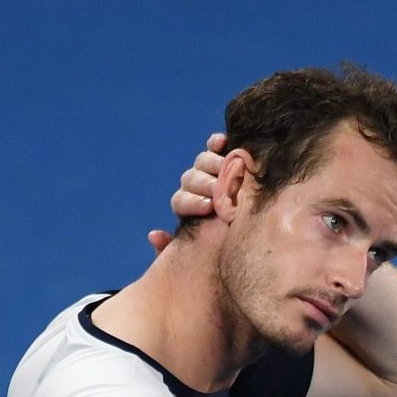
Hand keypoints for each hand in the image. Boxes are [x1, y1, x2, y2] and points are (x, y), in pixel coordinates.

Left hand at [147, 132, 227, 253]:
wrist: (243, 234)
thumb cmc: (219, 247)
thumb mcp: (196, 254)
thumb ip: (171, 249)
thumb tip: (154, 234)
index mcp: (185, 206)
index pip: (180, 201)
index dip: (192, 202)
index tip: (208, 208)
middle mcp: (194, 185)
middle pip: (192, 178)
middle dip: (206, 184)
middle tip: (220, 190)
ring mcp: (208, 170)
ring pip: (203, 161)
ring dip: (214, 164)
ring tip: (230, 170)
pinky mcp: (225, 157)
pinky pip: (215, 146)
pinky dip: (216, 142)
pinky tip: (223, 141)